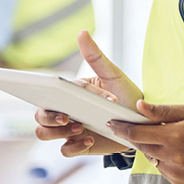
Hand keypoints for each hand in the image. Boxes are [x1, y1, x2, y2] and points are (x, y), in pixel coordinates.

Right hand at [34, 30, 143, 156]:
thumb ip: (96, 57)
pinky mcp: (79, 146)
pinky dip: (74, 146)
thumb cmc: (126, 95)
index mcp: (68, 93)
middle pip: (39, 116)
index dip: (43, 94)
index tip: (51, 95)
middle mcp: (64, 111)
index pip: (48, 92)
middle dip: (48, 118)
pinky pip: (65, 150)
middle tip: (67, 117)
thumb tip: (82, 32)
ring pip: (44, 134)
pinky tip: (90, 139)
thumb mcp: (113, 75)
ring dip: (57, 132)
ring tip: (81, 128)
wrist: (143, 123)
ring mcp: (70, 129)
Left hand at [106, 101, 183, 183]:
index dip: (122, 128)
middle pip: (142, 146)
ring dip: (155, 148)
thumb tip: (139, 107)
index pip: (137, 134)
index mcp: (175, 138)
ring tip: (174, 139)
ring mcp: (176, 174)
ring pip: (152, 158)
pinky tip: (182, 152)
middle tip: (147, 127)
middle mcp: (173, 158)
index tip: (112, 123)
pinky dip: (166, 160)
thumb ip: (164, 112)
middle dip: (140, 136)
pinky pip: (163, 169)